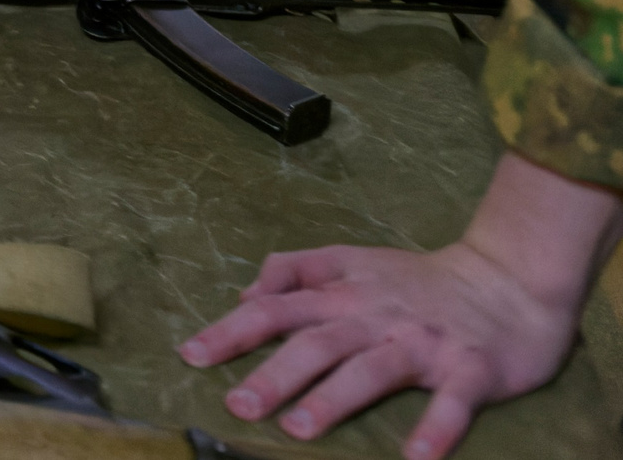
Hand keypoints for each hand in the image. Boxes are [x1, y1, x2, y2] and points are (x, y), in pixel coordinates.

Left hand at [180, 153, 620, 457]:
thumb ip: (296, 271)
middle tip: (237, 404)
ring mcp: (424, 341)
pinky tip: (414, 458)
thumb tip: (243, 296)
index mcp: (344, 292)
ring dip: (333, 399)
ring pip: (371, 369)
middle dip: (274, 374)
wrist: (509, 279)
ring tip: (297, 429)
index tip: (190, 355)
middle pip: (316, 341)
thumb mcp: (351, 260)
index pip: (276, 307)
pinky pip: (453, 402)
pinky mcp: (474, 368)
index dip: (232, 330)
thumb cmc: (418, 280)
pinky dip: (436, 429)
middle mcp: (376, 315)